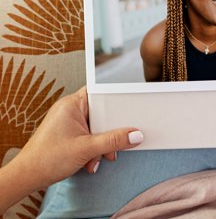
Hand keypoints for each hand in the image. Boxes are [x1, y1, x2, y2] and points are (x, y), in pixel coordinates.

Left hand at [13, 87, 143, 190]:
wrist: (25, 178)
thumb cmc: (47, 158)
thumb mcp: (87, 148)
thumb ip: (113, 140)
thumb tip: (135, 134)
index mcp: (72, 104)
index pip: (100, 92)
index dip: (115, 99)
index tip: (128, 108)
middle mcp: (70, 109)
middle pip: (100, 112)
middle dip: (108, 130)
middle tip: (115, 141)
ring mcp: (68, 121)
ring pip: (95, 126)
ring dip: (101, 143)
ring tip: (99, 156)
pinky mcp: (67, 133)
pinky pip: (88, 135)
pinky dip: (92, 147)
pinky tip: (90, 160)